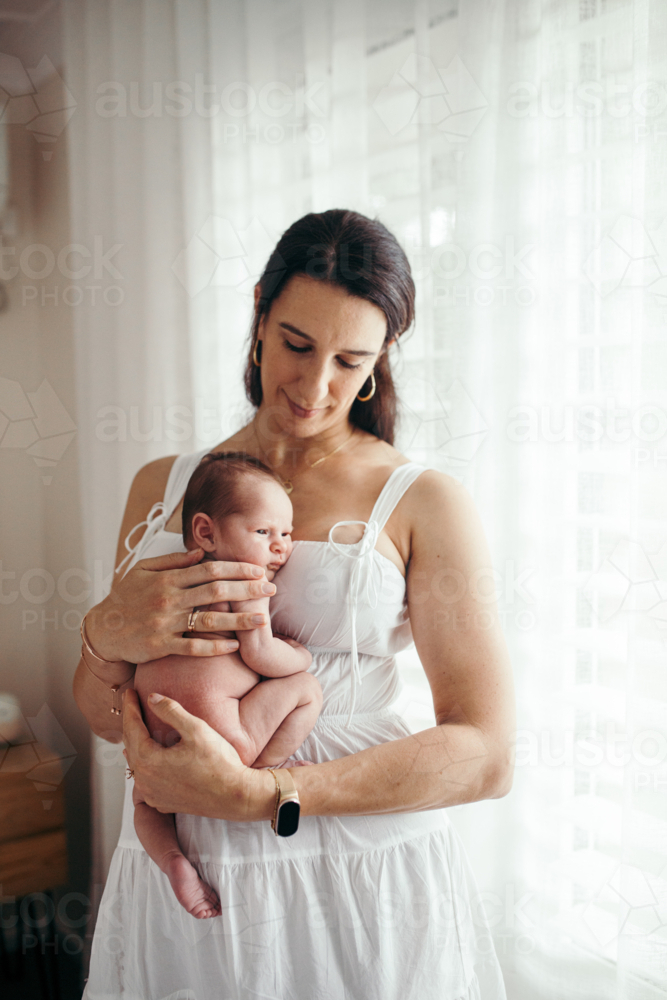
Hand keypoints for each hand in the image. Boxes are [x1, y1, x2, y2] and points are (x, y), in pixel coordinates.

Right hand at [86, 549, 275, 663]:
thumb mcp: (143, 570)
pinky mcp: (161, 646)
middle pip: (216, 591)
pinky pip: (193, 647)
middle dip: (247, 590)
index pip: (209, 569)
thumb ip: (173, 561)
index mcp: (167, 578)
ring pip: (209, 620)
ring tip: (263, 619)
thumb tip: (202, 552)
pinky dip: (215, 647)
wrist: (102, 629)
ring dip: (239, 620)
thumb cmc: (125, 598)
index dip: (236, 569)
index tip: (258, 570)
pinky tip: (235, 646)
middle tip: (271, 589)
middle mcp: (168, 599)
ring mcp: (165, 623)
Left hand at [122, 689, 273, 820]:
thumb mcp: (196, 729)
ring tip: (135, 727)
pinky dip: (143, 763)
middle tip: (131, 703)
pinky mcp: (162, 802)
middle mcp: (145, 781)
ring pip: (136, 763)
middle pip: (130, 745)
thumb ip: (171, 711)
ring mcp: (152, 794)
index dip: (130, 707)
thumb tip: (151, 698)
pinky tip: (146, 758)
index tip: (130, 692)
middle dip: (130, 722)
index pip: (132, 727)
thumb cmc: (219, 763)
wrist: (234, 796)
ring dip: (135, 743)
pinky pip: (145, 779)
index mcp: (149, 761)